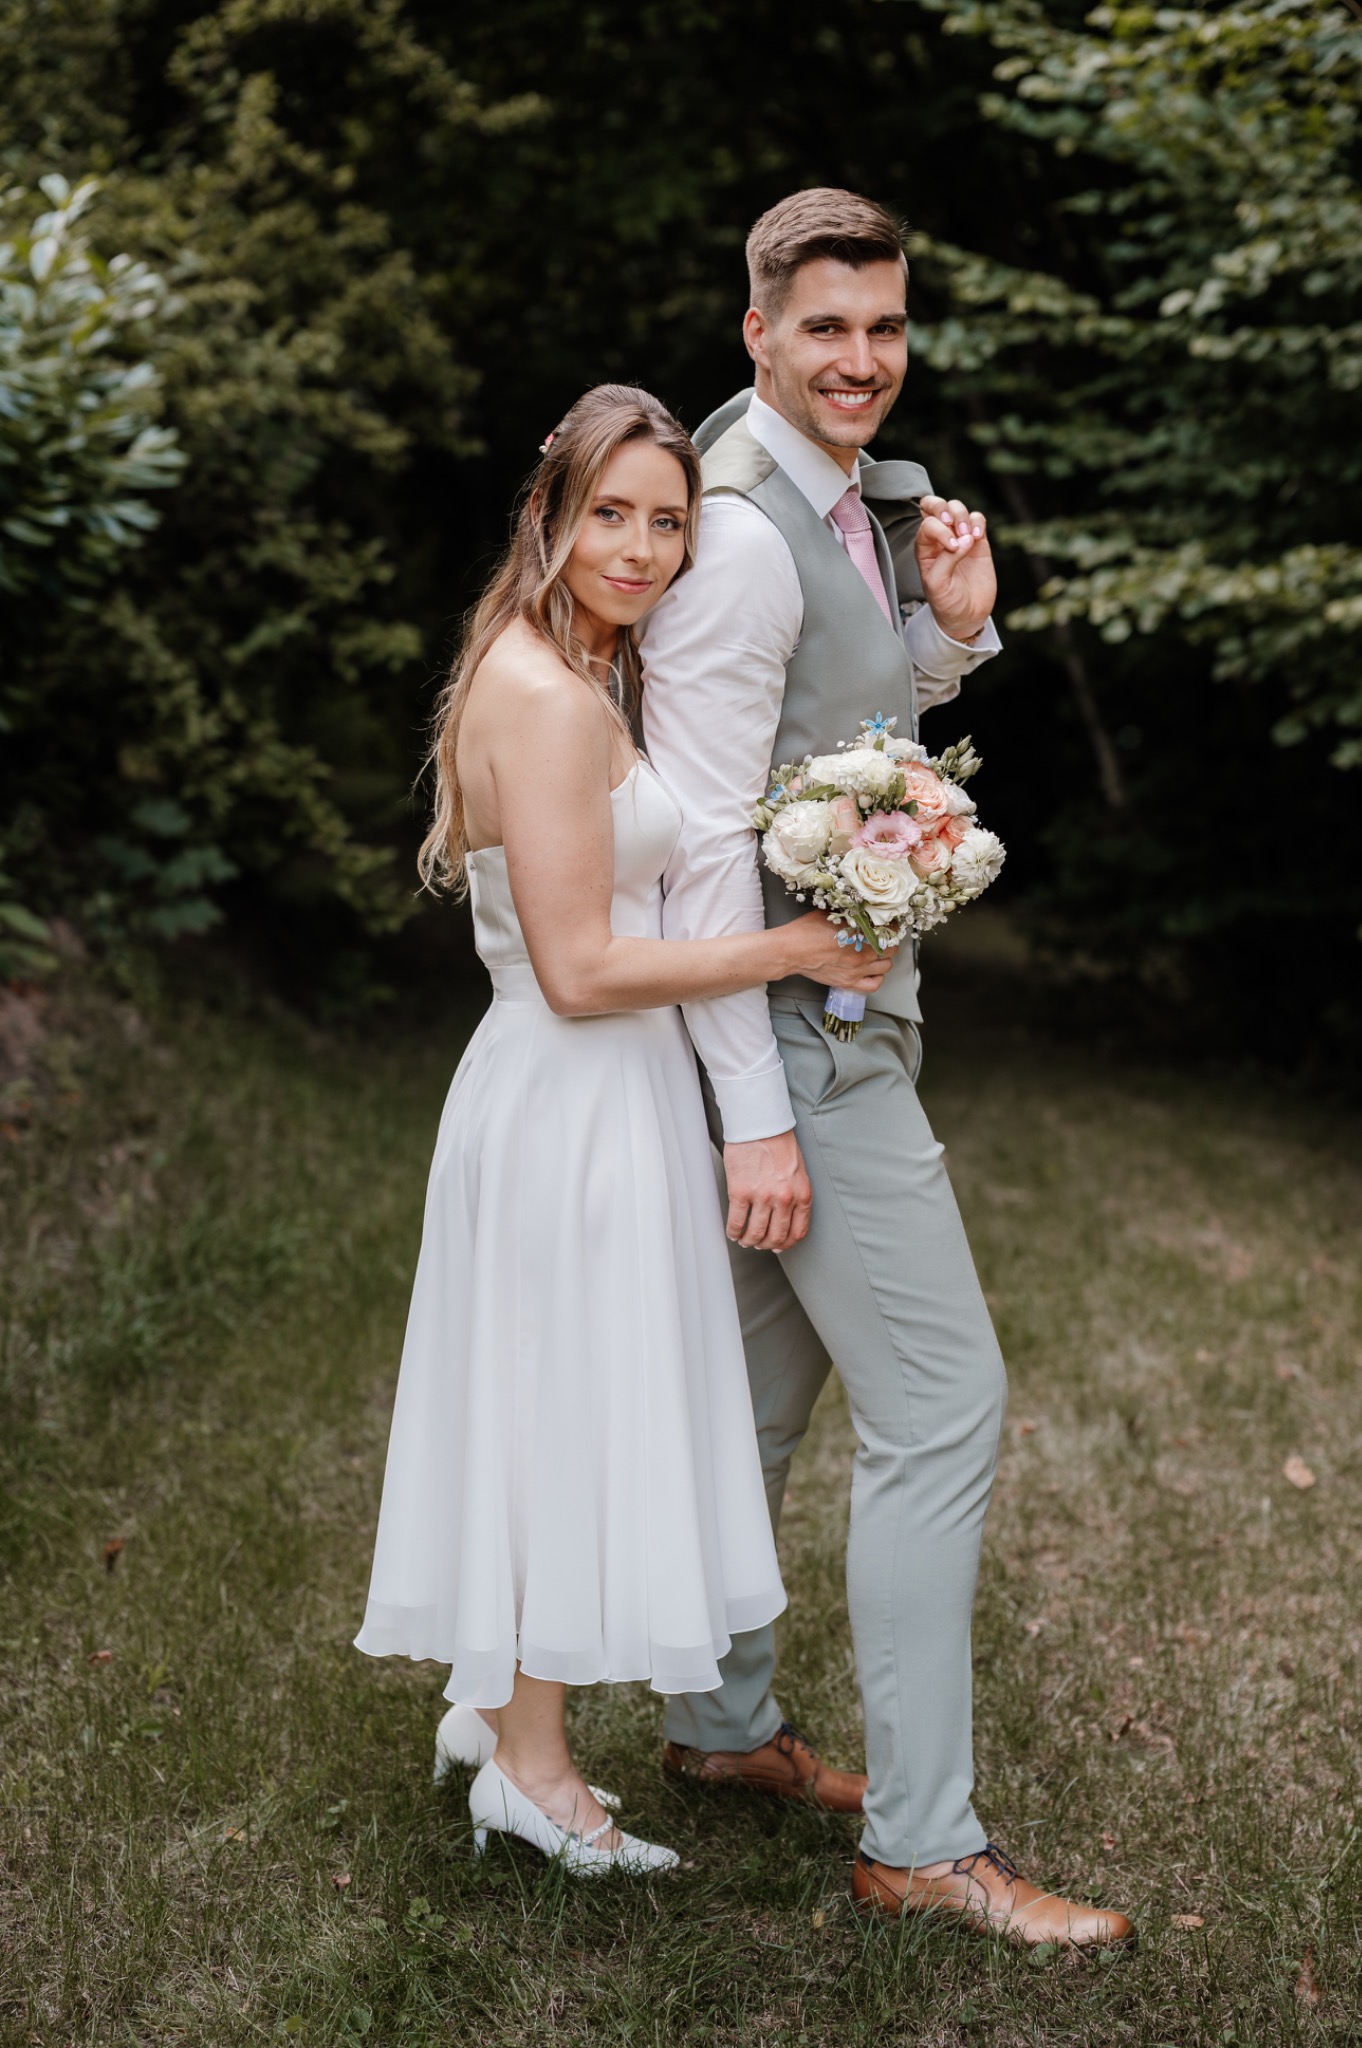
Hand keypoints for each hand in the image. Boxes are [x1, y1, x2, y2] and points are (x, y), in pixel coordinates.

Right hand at [723, 1130, 811, 1251]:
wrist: (760, 1124)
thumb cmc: (779, 1143)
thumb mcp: (799, 1172)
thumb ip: (796, 1196)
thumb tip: (785, 1219)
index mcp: (802, 1194)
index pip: (798, 1232)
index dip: (786, 1244)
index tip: (777, 1246)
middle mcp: (784, 1199)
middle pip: (776, 1237)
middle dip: (765, 1244)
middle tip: (757, 1243)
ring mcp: (762, 1196)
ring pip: (755, 1233)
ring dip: (748, 1241)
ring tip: (743, 1239)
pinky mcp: (740, 1191)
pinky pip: (736, 1222)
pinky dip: (733, 1232)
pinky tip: (732, 1232)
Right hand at [786, 909, 896, 992]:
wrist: (790, 951)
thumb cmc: (806, 931)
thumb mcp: (831, 915)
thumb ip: (850, 914)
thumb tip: (862, 911)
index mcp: (857, 936)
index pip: (888, 932)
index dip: (892, 928)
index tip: (889, 925)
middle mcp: (859, 955)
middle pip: (890, 951)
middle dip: (890, 943)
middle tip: (885, 939)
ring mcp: (855, 971)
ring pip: (885, 968)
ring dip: (884, 960)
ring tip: (878, 954)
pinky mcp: (847, 983)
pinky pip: (873, 985)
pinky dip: (877, 978)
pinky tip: (872, 971)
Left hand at [916, 494, 995, 643]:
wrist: (967, 616)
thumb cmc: (946, 602)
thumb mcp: (938, 584)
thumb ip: (947, 559)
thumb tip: (966, 538)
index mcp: (924, 547)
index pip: (927, 523)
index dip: (939, 529)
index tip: (952, 547)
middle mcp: (939, 538)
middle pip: (935, 505)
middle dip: (944, 507)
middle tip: (953, 522)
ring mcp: (959, 537)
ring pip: (957, 508)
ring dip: (962, 516)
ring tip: (969, 536)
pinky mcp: (978, 542)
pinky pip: (977, 519)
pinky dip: (978, 522)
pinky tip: (978, 537)